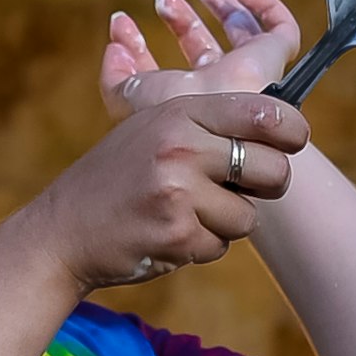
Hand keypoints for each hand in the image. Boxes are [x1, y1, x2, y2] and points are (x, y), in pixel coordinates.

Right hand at [30, 90, 308, 293]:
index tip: (292, 143)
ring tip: (187, 212)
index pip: (265, 113)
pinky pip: (222, 245)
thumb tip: (281, 129)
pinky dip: (203, 245)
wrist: (63, 229)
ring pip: (249, 215)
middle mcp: (182, 146)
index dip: (292, 131)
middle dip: (267, 185)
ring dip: (227, 222)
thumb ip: (209, 125)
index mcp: (181, 111)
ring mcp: (179, 191)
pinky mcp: (177, 233)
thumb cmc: (119, 177)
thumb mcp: (155, 128)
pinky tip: (170, 233)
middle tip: (243, 189)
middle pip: (272, 168)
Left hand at [100, 0, 300, 114]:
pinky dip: (266, 7)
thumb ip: (116, 78)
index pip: (162, 74)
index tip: (119, 21)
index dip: (140, 48)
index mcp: (184, 105)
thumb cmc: (174, 115)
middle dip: (183, 22)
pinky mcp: (273, 59)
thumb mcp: (130, 99)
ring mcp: (249, 76)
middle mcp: (218, 91)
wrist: (220, 126)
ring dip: (223, 7)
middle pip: (203, 52)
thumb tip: (114, 50)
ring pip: (242, 38)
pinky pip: (281, 30)